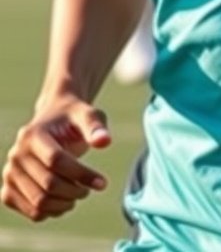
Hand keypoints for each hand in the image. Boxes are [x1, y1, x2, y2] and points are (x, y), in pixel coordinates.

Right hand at [0, 98, 110, 220]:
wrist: (52, 121)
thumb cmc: (72, 119)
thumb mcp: (86, 114)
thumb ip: (95, 127)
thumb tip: (104, 141)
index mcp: (32, 134)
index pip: (56, 161)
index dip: (81, 174)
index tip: (102, 182)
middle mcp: (16, 154)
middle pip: (49, 184)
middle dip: (75, 190)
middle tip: (88, 188)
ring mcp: (10, 174)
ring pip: (40, 203)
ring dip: (66, 204)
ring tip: (78, 192)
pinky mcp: (9, 190)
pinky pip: (32, 212)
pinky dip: (53, 212)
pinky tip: (65, 199)